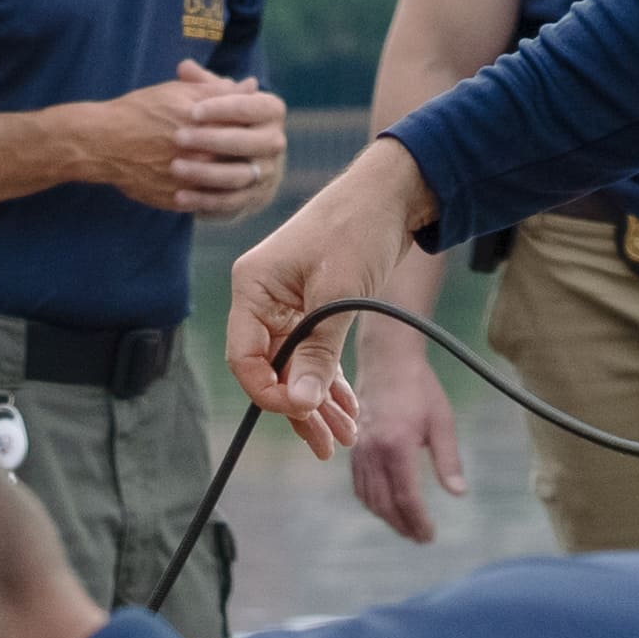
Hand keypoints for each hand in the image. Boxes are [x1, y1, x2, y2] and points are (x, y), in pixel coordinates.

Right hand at [68, 67, 293, 220]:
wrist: (104, 143)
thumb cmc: (141, 111)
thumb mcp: (180, 92)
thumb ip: (218, 90)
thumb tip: (251, 85)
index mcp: (206, 124)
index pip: (246, 127)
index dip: (252, 125)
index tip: (249, 125)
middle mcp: (200, 154)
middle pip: (240, 157)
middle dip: (246, 152)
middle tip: (246, 148)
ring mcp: (189, 181)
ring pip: (226, 185)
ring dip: (232, 176)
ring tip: (227, 166)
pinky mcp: (176, 201)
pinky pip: (205, 203)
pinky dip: (212, 195)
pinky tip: (212, 184)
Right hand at [226, 139, 429, 459]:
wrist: (392, 193)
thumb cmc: (359, 228)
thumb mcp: (339, 296)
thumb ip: (316, 353)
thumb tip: (298, 405)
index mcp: (252, 288)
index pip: (245, 359)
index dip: (270, 394)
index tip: (304, 413)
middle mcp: (261, 298)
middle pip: (270, 370)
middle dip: (300, 408)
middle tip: (330, 444)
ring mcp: (285, 303)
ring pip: (293, 367)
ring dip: (318, 402)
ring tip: (345, 435)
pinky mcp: (310, 307)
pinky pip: (311, 354)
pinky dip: (329, 381)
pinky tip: (346, 408)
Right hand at [343, 345, 463, 541]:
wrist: (387, 362)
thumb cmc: (419, 389)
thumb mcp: (442, 422)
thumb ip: (449, 460)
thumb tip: (459, 494)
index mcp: (397, 446)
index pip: (406, 497)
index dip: (418, 521)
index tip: (430, 535)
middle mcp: (373, 452)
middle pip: (385, 504)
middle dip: (403, 525)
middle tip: (421, 538)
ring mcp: (359, 451)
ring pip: (370, 498)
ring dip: (388, 518)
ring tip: (407, 527)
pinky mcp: (354, 448)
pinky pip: (360, 485)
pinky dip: (373, 503)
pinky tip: (387, 507)